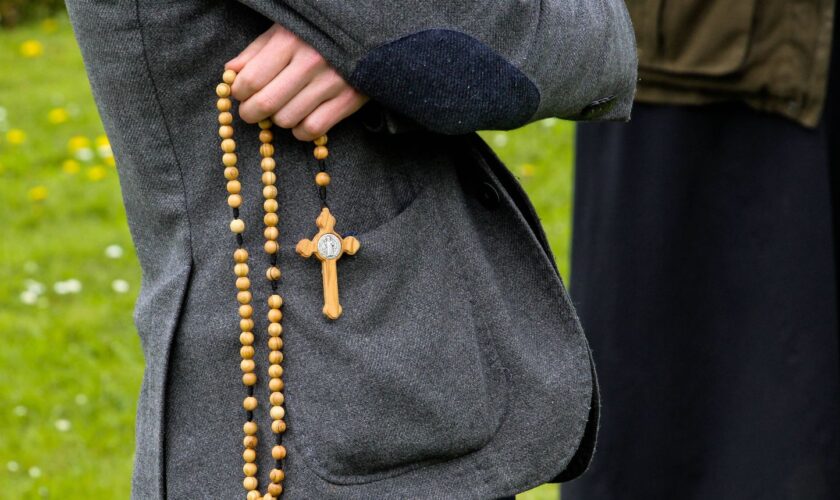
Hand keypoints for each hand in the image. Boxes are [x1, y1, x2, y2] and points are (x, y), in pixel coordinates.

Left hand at [225, 23, 368, 140]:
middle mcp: (310, 63)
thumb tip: (230, 72)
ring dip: (278, 119)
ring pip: (287, 120)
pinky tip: (300, 119)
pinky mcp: (348, 100)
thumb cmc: (316, 34)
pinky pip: (313, 129)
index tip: (241, 93)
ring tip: (282, 109)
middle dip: (252, 112)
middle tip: (252, 111)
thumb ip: (255, 51)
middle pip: (266, 104)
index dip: (239, 93)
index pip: (251, 80)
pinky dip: (300, 131)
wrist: (366, 35)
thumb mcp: (284, 30)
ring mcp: (331, 83)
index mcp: (290, 41)